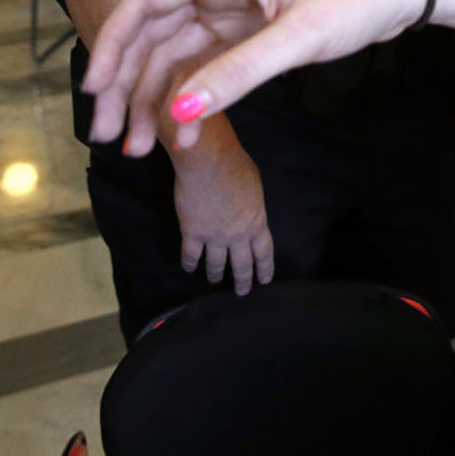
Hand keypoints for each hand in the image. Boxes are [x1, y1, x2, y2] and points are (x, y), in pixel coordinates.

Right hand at [84, 0, 428, 152]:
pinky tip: (186, 137)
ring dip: (154, 100)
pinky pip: (206, 68)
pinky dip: (192, 100)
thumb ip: (239, 72)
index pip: (148, 2)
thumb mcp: (300, 37)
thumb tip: (182, 110)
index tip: (95, 88)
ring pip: (176, 58)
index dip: (114, 43)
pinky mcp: (251, 35)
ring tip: (141, 149)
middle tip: (110, 135)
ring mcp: (233, 13)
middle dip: (126, 85)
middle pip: (153, 35)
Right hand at [172, 136, 274, 296]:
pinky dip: (189, 263)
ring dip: (216, 274)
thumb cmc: (236, 166)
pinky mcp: (192, 232)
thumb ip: (252, 206)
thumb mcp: (255, 188)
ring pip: (216, 264)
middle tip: (242, 293)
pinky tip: (189, 268)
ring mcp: (215, 236)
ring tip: (215, 281)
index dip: (264, 268)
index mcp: (257, 222)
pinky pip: (191, 255)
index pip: (264, 252)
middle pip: (242, 264)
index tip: (264, 280)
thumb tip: (249, 213)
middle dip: (243, 280)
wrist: (209, 162)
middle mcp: (238, 235)